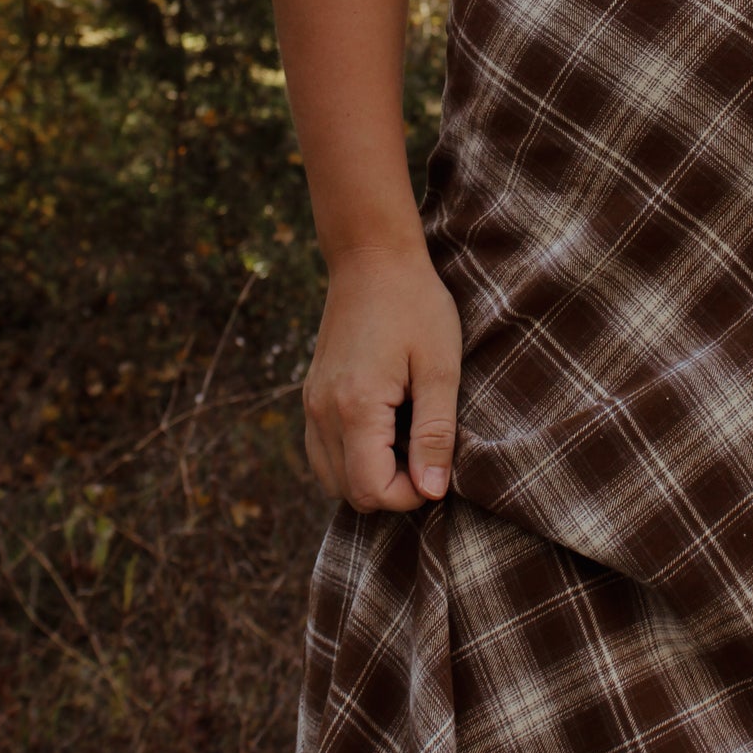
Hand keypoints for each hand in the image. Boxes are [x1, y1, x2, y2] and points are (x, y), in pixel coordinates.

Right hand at [302, 243, 462, 512]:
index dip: (411, 494)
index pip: (371, 491)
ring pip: (332, 480)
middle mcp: (322, 412)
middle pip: (350, 493)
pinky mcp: (311, 396)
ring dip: (371, 476)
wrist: (372, 258)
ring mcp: (311, 405)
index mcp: (355, 406)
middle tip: (427, 450)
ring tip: (408, 438)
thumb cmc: (415, 306)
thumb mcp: (440, 368)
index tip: (439, 465)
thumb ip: (435, 433)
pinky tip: (386, 430)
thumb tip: (433, 492)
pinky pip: (323, 454)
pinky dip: (353, 459)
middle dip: (392, 489)